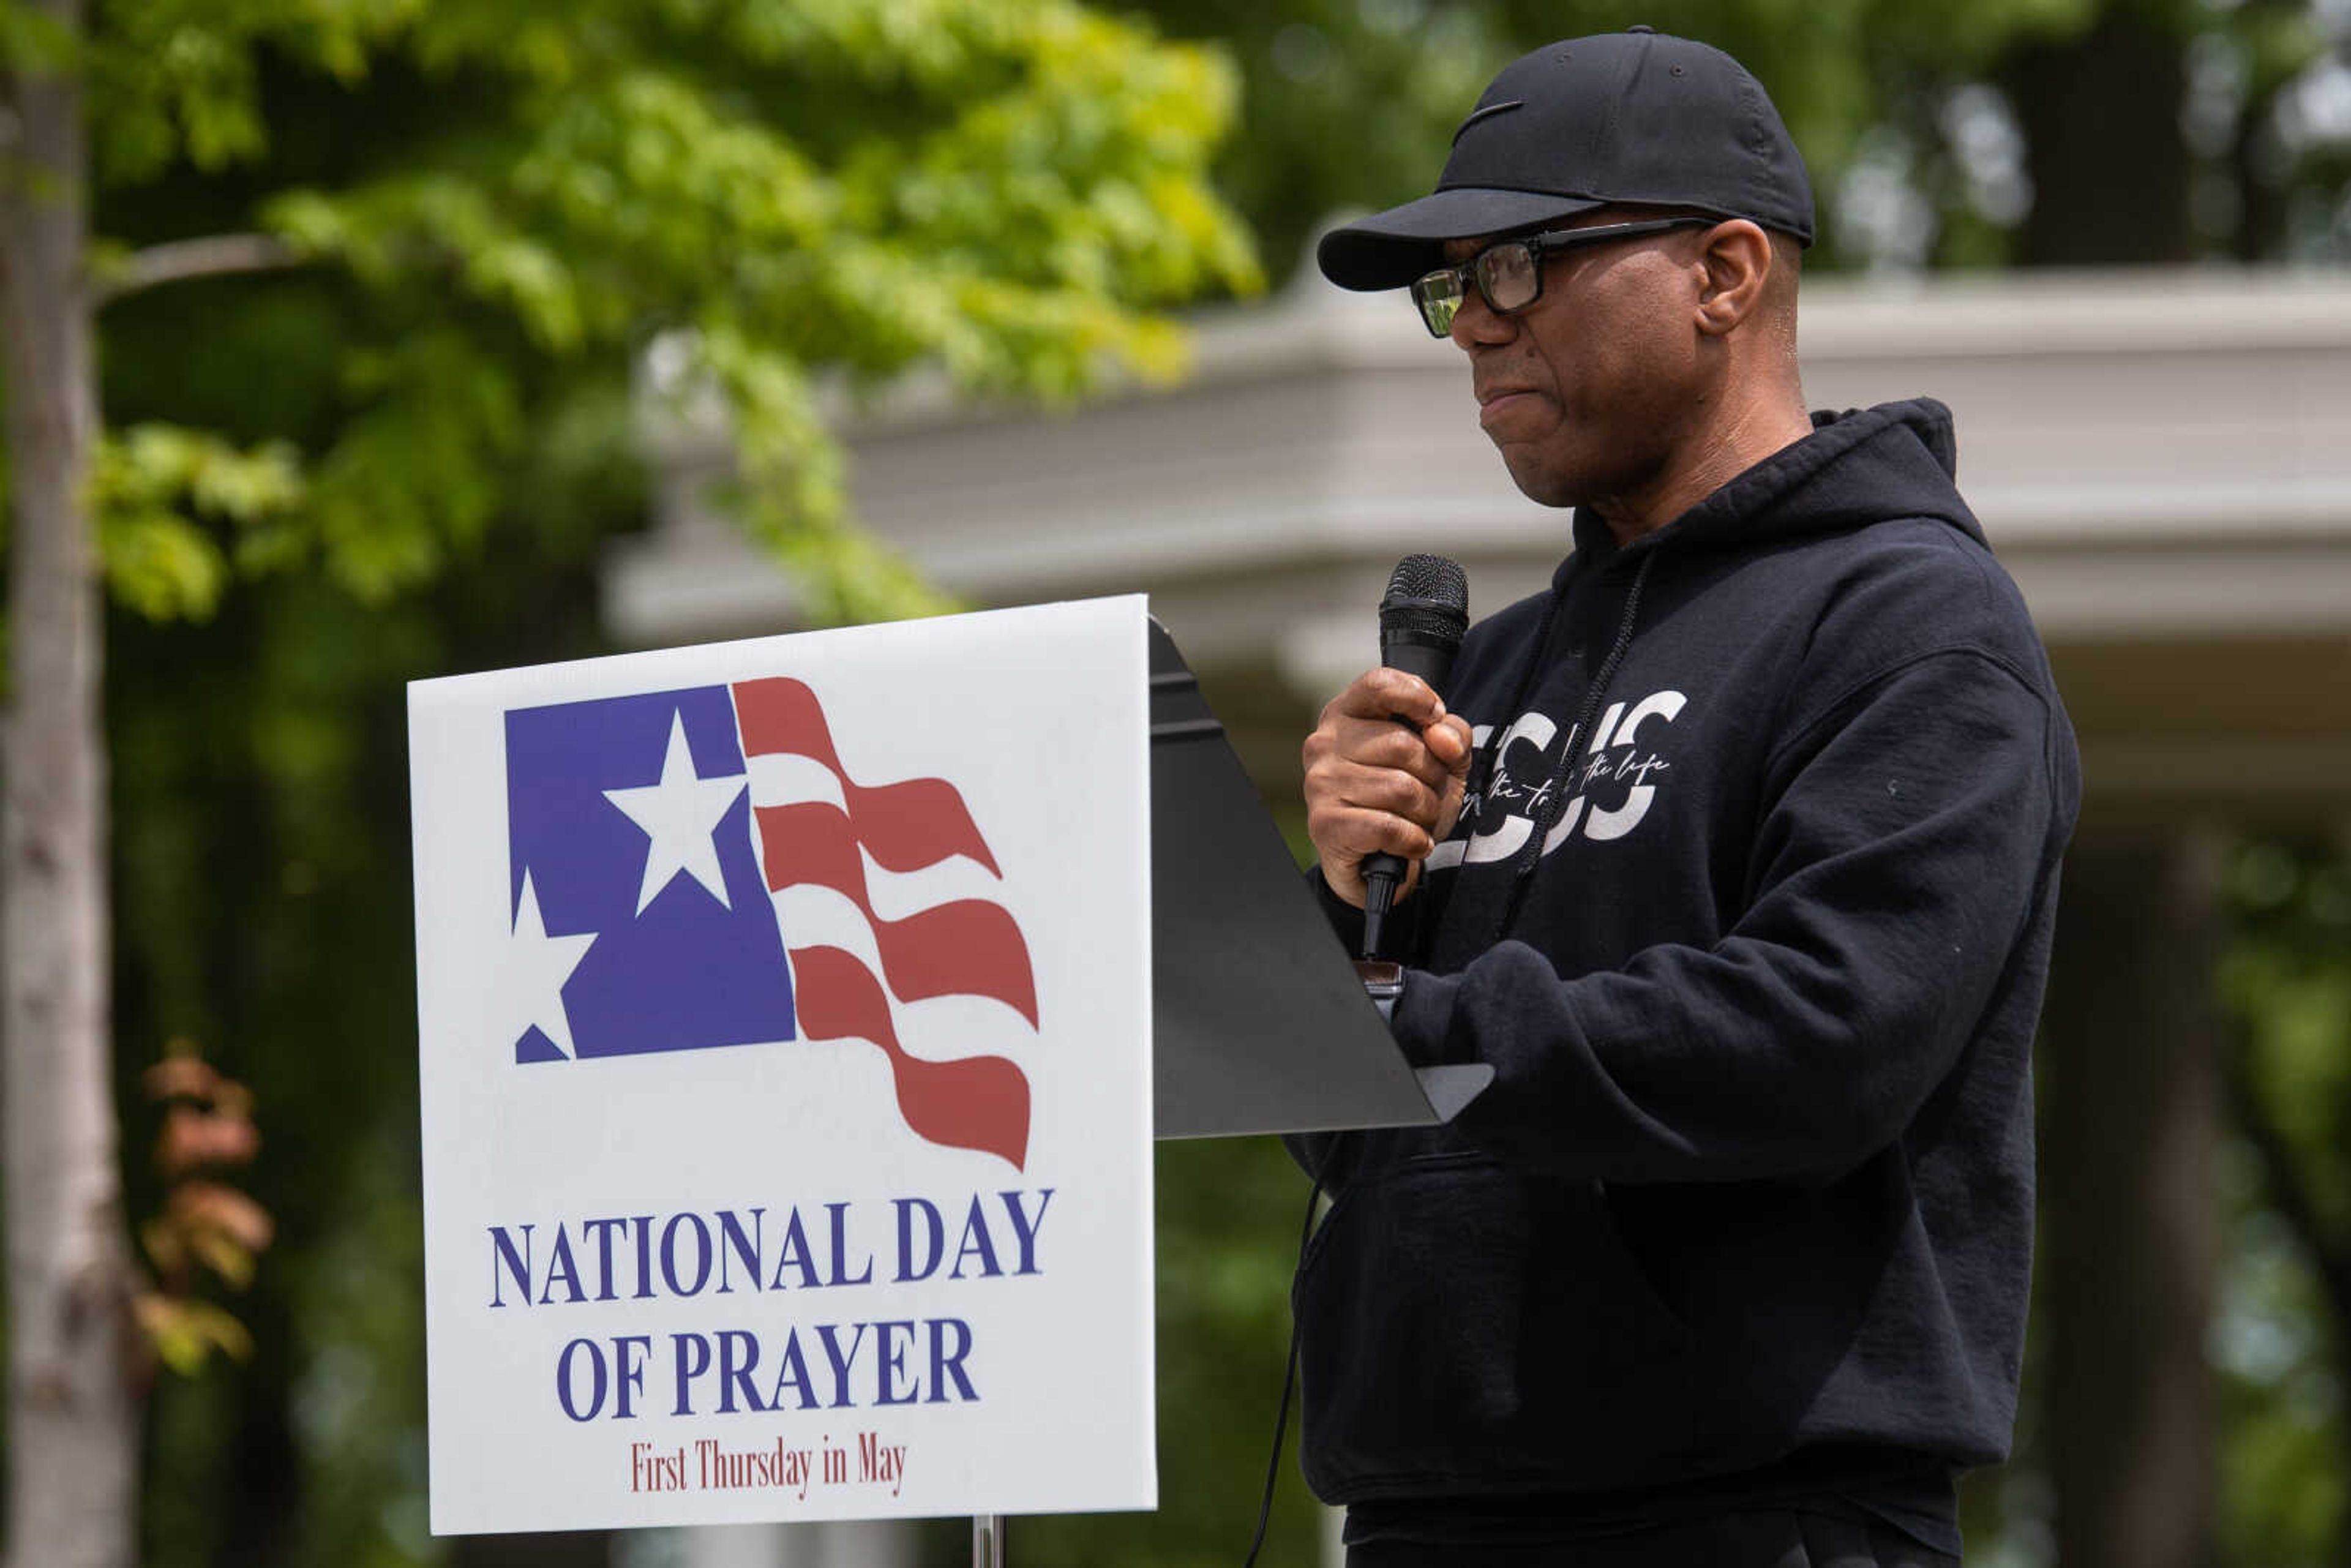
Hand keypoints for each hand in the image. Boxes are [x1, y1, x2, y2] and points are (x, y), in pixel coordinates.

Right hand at [1302, 668, 1473, 907]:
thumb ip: (1453, 735)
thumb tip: (1442, 736)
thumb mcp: (1441, 760)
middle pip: (1403, 744)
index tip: (1435, 718)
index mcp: (1347, 714)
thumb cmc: (1405, 800)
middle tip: (1428, 793)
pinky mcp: (1325, 825)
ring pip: (1401, 788)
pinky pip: (1388, 826)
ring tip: (1418, 819)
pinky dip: (1414, 839)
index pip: (1379, 684)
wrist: (1377, 864)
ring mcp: (1321, 784)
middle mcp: (1324, 744)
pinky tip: (1413, 842)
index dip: (1416, 697)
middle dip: (1433, 776)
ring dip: (1426, 812)